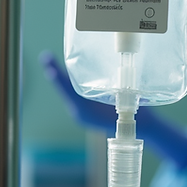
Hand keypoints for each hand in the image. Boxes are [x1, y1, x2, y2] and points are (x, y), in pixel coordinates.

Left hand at [39, 51, 186, 169]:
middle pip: (66, 90)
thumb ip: (118, 92)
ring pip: (69, 93)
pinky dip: (69, 84)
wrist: (141, 129)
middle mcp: (81, 114)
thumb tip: (116, 77)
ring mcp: (82, 113)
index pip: (69, 93)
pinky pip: (74, 95)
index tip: (50, 69)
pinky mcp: (85, 111)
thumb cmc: (137, 114)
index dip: (59, 80)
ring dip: (61, 78)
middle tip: (46, 57)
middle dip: (56, 74)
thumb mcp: (127, 100)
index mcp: (88, 113)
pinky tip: (66, 72)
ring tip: (49, 61)